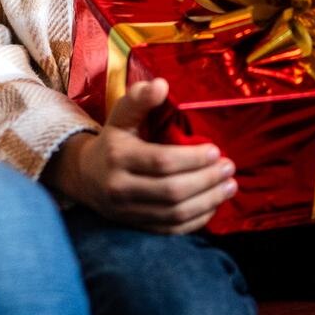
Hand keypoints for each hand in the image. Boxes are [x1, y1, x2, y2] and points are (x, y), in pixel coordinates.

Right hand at [46, 80, 236, 233]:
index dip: (192, 158)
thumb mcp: (121, 116)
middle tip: (228, 168)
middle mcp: (120, 188)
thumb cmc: (112, 141)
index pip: (161, 161)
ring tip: (229, 186)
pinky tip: (213, 205)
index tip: (216, 150)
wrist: (85, 176)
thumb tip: (162, 84)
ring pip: (174, 213)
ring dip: (208, 201)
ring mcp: (127, 212)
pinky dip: (196, 220)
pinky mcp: (136, 226)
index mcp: (118, 156)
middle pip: (171, 191)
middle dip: (206, 180)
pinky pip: (171, 229)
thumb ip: (140, 99)